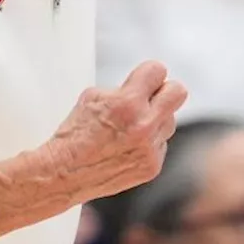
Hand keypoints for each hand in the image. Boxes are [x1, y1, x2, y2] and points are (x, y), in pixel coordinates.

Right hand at [44, 61, 187, 203]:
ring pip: (170, 121)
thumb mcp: (93, 96)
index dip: (149, 74)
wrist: (65, 172)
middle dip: (165, 90)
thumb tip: (143, 85)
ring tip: (131, 127)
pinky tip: (127, 146)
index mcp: (127, 102)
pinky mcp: (152, 166)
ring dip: (155, 119)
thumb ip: (124, 88)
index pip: (157, 70)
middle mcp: (144, 125)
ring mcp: (151, 148)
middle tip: (151, 96)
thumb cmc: (75, 133)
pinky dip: (148, 142)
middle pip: (178, 92)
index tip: (144, 79)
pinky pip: (161, 144)